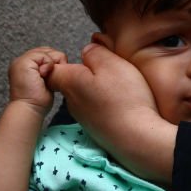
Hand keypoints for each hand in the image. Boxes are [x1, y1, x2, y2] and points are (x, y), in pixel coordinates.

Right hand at [7, 46, 65, 115]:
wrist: (30, 109)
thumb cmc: (38, 101)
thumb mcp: (46, 81)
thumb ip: (48, 69)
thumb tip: (60, 62)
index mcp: (25, 65)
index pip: (45, 54)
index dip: (54, 62)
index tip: (54, 76)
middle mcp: (21, 60)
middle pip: (47, 50)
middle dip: (55, 61)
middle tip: (52, 76)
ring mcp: (21, 60)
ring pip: (47, 52)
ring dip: (52, 64)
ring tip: (46, 78)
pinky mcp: (24, 62)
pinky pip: (44, 56)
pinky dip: (49, 65)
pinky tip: (43, 76)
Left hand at [47, 42, 174, 182]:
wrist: (137, 139)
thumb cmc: (124, 98)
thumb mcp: (112, 63)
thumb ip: (95, 52)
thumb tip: (86, 52)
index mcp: (70, 82)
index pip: (53, 70)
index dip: (65, 61)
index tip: (87, 60)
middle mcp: (71, 102)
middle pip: (71, 82)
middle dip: (87, 74)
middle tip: (110, 71)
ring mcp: (83, 118)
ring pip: (85, 96)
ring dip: (98, 90)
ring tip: (120, 88)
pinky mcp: (96, 130)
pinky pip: (96, 110)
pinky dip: (106, 105)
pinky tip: (122, 105)